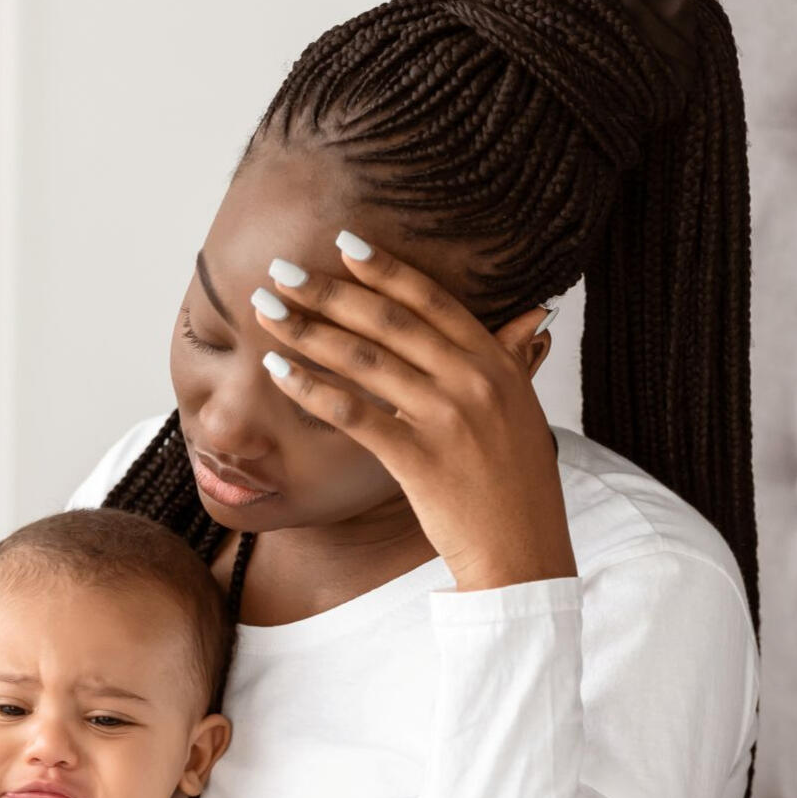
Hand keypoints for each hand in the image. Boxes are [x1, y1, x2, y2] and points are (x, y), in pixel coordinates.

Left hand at [257, 233, 577, 592]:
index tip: (343, 244)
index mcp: (498, 363)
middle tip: (281, 272)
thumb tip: (529, 318)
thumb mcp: (524, 412)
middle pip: (388, 322)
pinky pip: (355, 415)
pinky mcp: (420, 460)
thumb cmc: (518, 488)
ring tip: (267, 312)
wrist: (525, 553)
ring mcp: (447, 419)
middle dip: (329, 292)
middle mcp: (473, 381)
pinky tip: (278, 372)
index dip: (385, 270)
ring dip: (308, 332)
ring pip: (365, 362)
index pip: (432, 301)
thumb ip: (514, 362)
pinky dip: (312, 390)